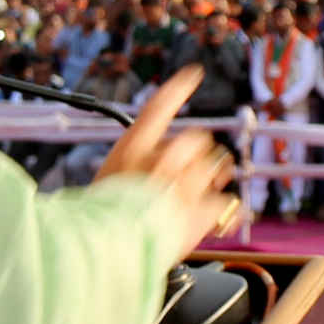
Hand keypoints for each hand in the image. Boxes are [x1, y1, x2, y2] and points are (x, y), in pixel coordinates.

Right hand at [98, 67, 240, 259]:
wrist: (105, 250)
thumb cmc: (98, 220)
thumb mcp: (105, 184)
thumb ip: (132, 169)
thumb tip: (156, 163)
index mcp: (132, 148)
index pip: (158, 106)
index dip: (178, 88)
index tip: (193, 74)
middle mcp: (161, 159)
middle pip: (197, 138)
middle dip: (199, 154)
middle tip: (193, 172)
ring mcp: (183, 183)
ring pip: (215, 166)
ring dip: (213, 179)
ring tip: (200, 195)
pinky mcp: (200, 210)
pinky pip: (225, 202)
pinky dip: (222, 212)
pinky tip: (214, 220)